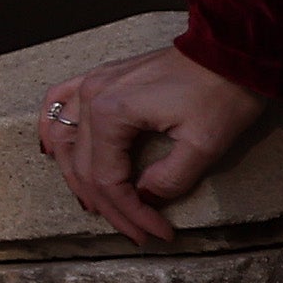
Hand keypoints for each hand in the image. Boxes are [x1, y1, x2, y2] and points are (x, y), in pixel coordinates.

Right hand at [36, 46, 270, 248]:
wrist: (230, 50)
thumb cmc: (221, 93)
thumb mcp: (204, 145)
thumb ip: (170, 179)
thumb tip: (146, 197)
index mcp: (111, 114)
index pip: (108, 178)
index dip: (131, 212)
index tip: (157, 232)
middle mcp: (91, 97)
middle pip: (84, 166)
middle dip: (110, 206)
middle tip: (136, 231)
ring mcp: (93, 83)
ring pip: (65, 141)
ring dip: (77, 177)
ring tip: (98, 206)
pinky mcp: (103, 78)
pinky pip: (60, 102)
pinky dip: (52, 128)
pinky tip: (53, 149)